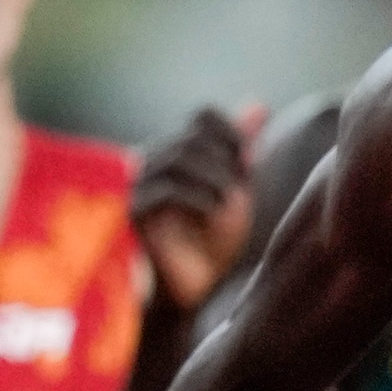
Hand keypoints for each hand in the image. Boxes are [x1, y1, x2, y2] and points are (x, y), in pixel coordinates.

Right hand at [129, 106, 255, 302]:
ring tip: (228, 204)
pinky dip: (199, 197)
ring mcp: (138, 186)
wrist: (198, 287)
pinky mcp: (134, 212)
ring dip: (215, 178)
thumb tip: (257, 103)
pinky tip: (214, 213)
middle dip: (224, 161)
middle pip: (193, 136)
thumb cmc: (216, 240)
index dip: (231, 132)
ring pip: (180, 157)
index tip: (248, 163)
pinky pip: (167, 188)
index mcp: (176, 152)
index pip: (202, 116)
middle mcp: (152, 162)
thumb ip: (240, 148)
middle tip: (239, 191)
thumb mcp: (236, 187)